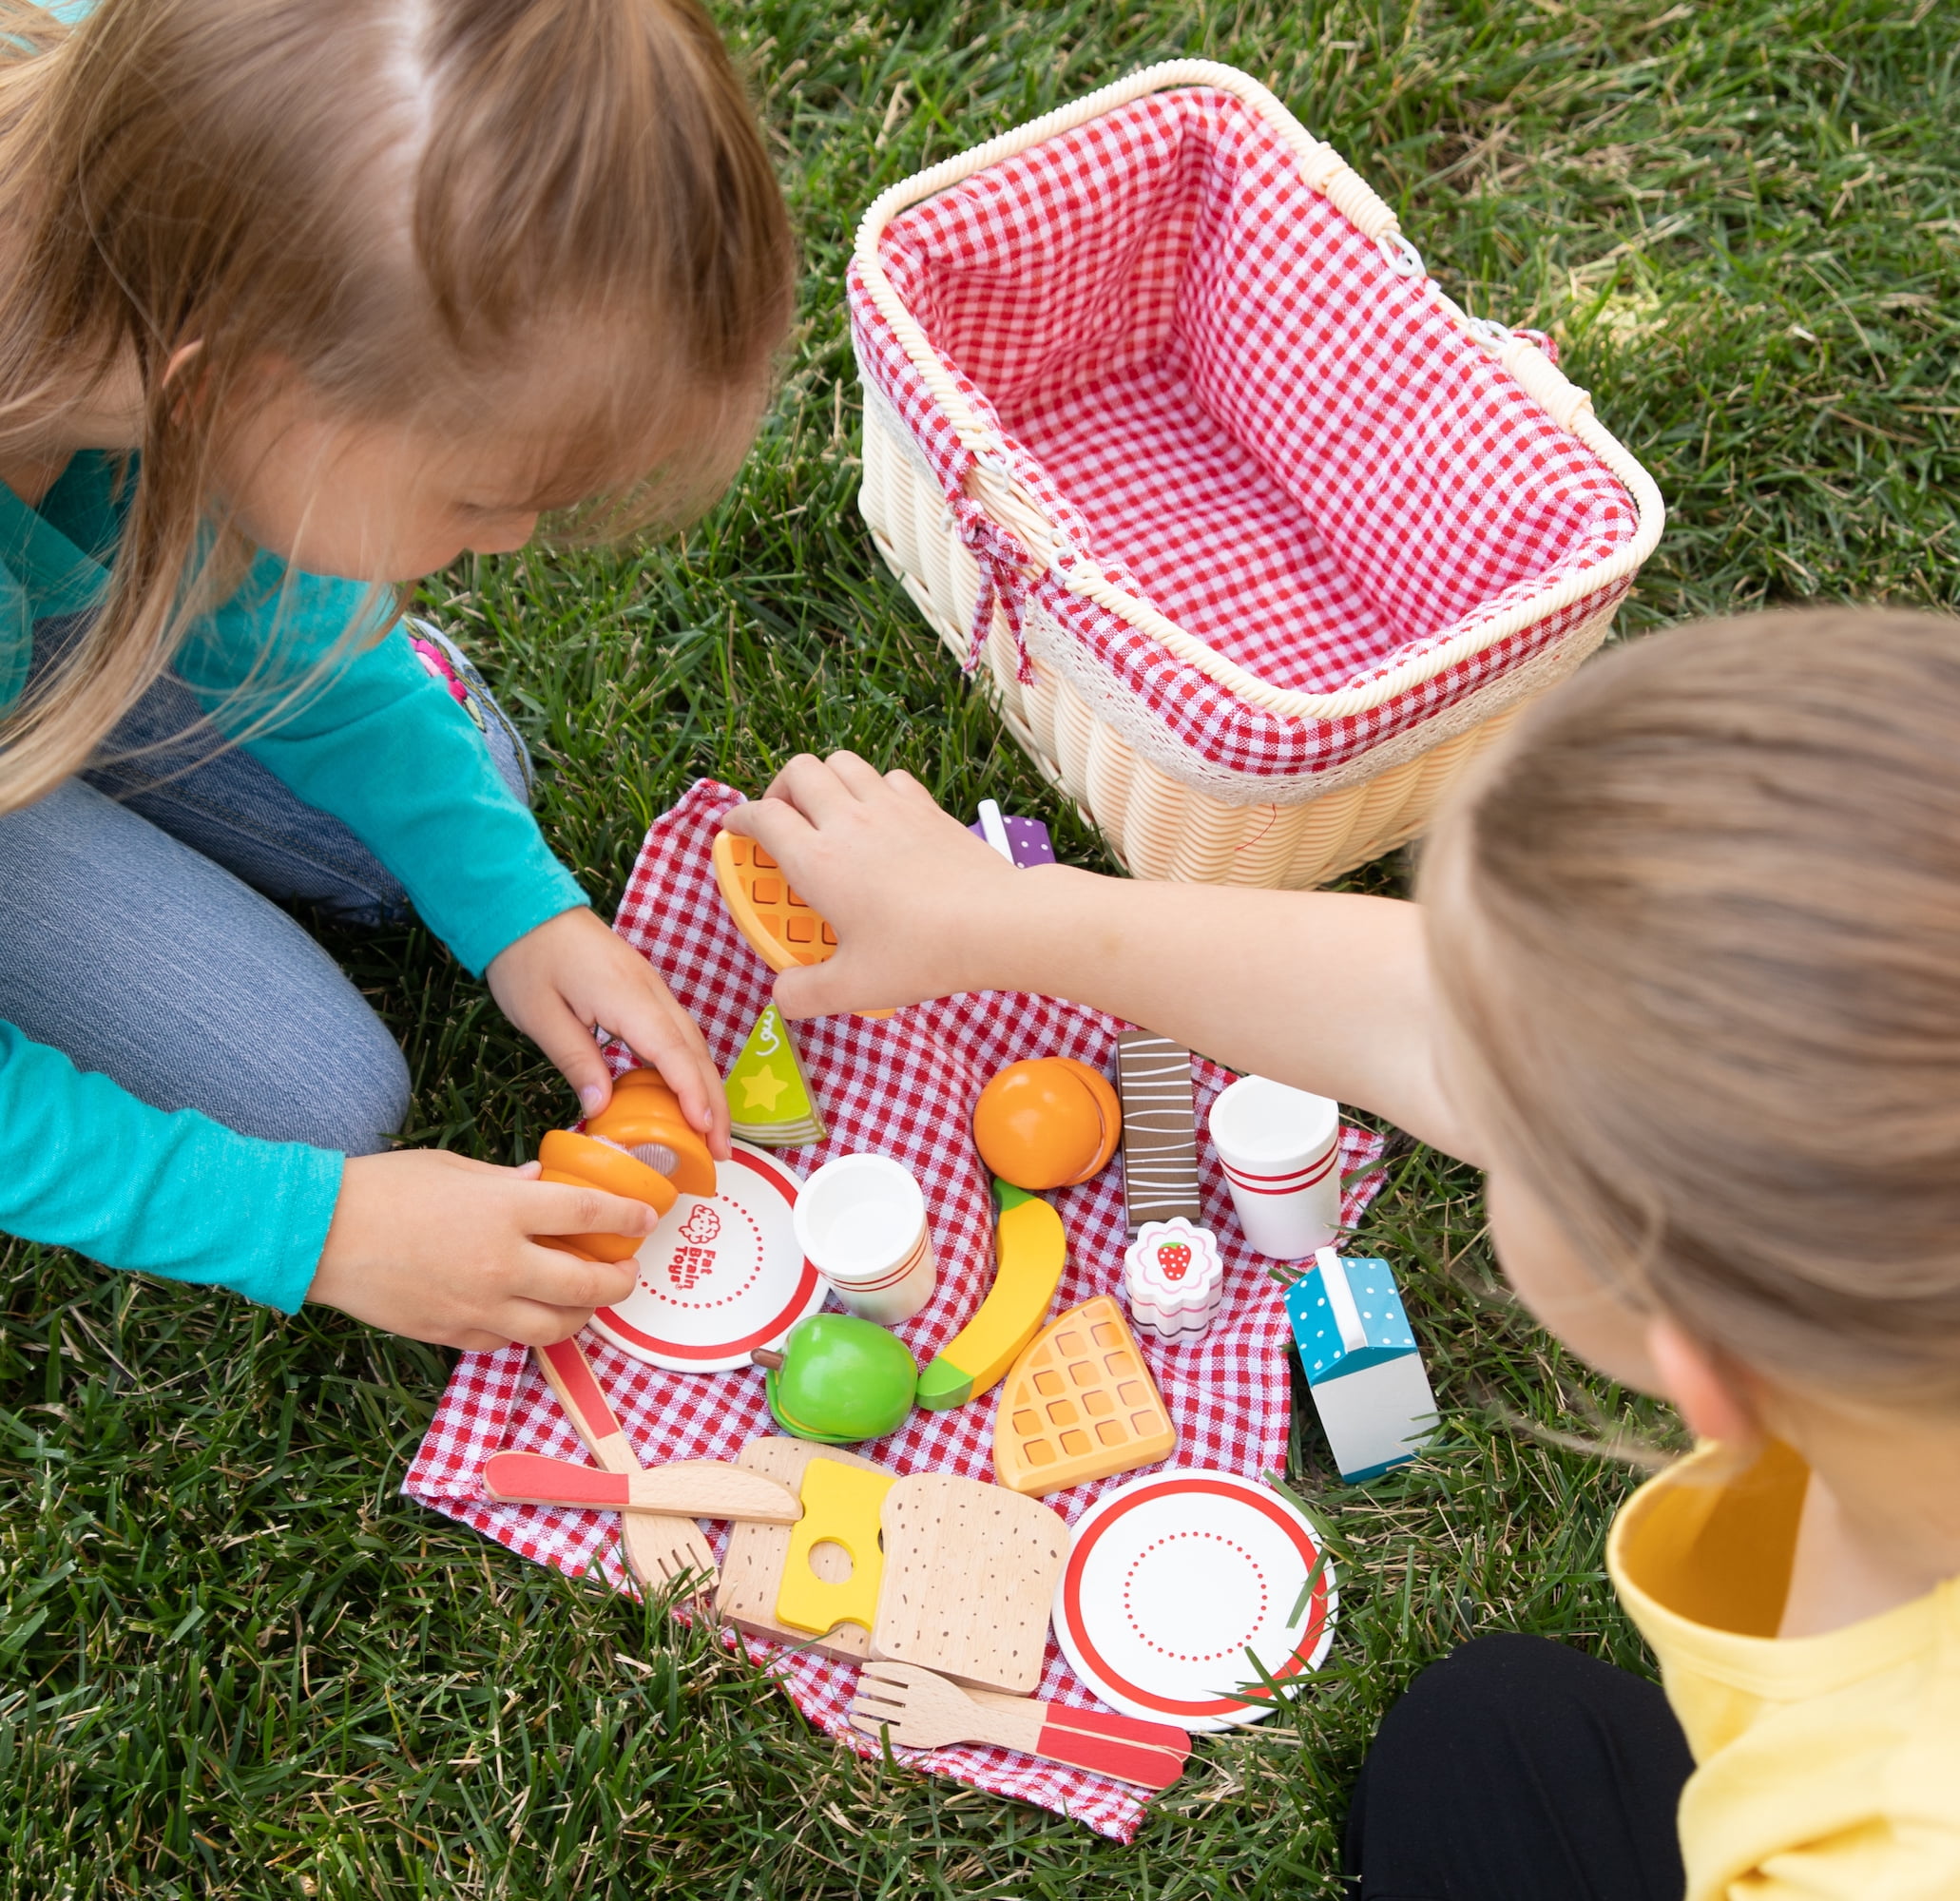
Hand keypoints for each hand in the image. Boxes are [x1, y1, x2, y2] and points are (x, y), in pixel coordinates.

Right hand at [308, 1149, 656, 1347]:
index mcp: (507, 1210)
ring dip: (584, 1315)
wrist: (322, 1235)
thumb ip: (510, 1182)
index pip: (590, 1216)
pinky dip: (530, 1330)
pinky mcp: (454, 1335)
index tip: (647, 1218)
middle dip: (620, 1281)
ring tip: (589, 1300)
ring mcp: (480, 1306)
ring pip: (557, 1327)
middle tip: (627, 1272)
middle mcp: (502, 1263)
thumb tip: (546, 1185)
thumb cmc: (387, 1188)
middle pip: (588, 1284)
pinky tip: (533, 1314)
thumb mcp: (457, 1168)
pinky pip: (510, 1342)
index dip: (628, 1218)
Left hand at [487, 906, 729, 1150]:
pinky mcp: (644, 991)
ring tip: (711, 1131)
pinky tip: (685, 1094)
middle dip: (714, 1102)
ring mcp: (652, 988)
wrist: (524, 905)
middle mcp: (650, 992)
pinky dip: (689, 1067)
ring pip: (693, 1042)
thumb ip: (576, 1060)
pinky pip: (678, 1033)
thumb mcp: (540, 1016)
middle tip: (721, 1150)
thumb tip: (601, 1109)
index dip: (692, 1094)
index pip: (672, 1051)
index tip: (706, 1131)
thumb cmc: (526, 958)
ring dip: (707, 1087)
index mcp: (626, 997)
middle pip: (696, 1051)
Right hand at [719, 752, 1019, 1017]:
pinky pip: (890, 776)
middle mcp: (849, 821)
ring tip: (827, 812)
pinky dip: (875, 786)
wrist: (995, 924)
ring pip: (843, 762)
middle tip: (782, 821)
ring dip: (826, 779)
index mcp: (818, 859)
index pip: (762, 817)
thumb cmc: (921, 953)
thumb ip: (805, 994)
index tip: (734, 832)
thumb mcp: (853, 987)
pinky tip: (881, 817)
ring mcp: (891, 807)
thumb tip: (782, 996)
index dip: (739, 820)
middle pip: (799, 771)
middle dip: (780, 790)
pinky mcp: (927, 808)